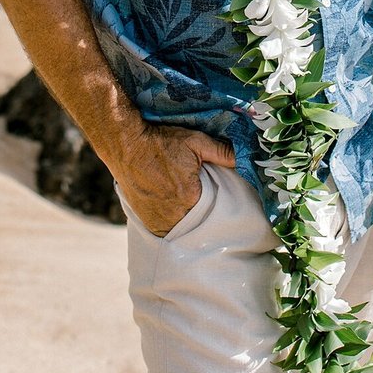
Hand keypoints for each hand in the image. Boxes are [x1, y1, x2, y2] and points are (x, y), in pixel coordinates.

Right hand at [115, 123, 235, 236]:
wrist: (126, 145)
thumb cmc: (161, 142)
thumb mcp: (196, 142)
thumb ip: (222, 153)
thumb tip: (247, 158)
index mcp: (190, 198)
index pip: (214, 211)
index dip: (217, 205)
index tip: (218, 198)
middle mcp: (174, 215)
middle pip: (198, 222)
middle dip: (203, 215)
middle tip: (202, 201)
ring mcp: (158, 221)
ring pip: (182, 229)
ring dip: (187, 222)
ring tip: (187, 206)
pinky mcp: (146, 222)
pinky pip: (166, 230)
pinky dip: (172, 224)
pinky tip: (174, 211)